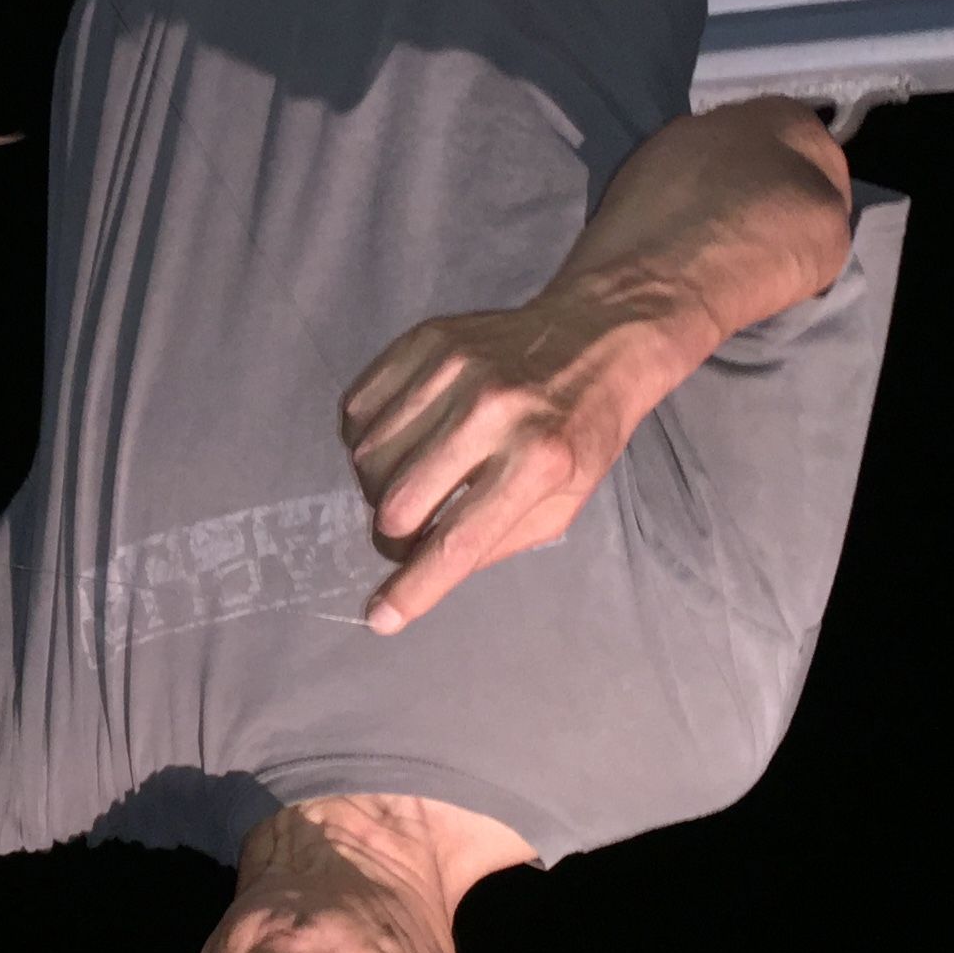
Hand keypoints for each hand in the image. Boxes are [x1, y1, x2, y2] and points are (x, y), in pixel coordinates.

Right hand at [340, 283, 666, 634]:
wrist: (594, 335)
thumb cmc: (581, 433)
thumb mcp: (564, 504)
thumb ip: (496, 542)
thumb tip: (421, 577)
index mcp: (540, 461)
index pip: (459, 540)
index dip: (414, 588)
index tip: (381, 618)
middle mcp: (493, 412)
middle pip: (400, 504)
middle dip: (395, 536)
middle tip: (414, 533)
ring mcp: (454, 369)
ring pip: (368, 457)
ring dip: (379, 488)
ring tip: (411, 482)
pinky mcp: (425, 340)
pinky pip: (359, 410)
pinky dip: (366, 440)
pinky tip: (398, 442)